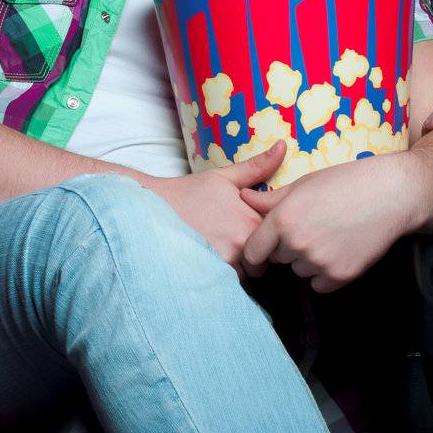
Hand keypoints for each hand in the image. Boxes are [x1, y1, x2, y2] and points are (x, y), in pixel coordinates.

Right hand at [146, 141, 284, 266]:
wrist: (150, 209)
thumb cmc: (188, 194)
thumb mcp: (223, 178)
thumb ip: (256, 167)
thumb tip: (282, 146)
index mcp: (251, 218)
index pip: (277, 238)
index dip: (268, 237)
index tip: (251, 231)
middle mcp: (243, 242)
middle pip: (265, 262)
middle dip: (255, 257)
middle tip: (233, 243)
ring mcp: (226, 261)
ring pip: (247, 277)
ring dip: (239, 270)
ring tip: (220, 253)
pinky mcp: (210, 275)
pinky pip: (228, 286)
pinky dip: (223, 279)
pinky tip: (211, 263)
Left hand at [239, 154, 423, 291]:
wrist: (391, 194)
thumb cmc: (346, 182)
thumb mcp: (304, 184)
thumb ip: (270, 199)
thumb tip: (243, 199)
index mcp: (283, 218)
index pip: (253, 251)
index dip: (258, 249)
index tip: (266, 247)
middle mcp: (297, 243)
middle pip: (278, 259)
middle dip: (288, 248)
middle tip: (311, 227)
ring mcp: (319, 262)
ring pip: (300, 271)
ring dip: (308, 260)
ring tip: (330, 234)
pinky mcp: (340, 276)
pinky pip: (320, 284)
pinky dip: (326, 273)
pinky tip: (341, 248)